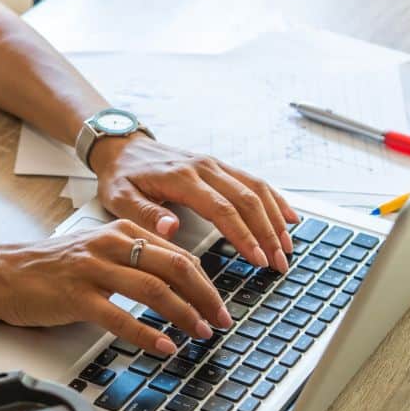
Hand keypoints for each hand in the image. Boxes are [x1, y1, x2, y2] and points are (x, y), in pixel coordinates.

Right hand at [0, 219, 232, 354]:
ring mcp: (93, 269)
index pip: (178, 253)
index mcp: (121, 231)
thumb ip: (135, 258)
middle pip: (174, 268)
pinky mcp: (76, 296)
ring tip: (199, 334)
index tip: (220, 304)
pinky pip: (120, 316)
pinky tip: (163, 346)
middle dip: (205, 297)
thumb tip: (179, 280)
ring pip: (153, 290)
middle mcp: (110, 245)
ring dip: (183, 315)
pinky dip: (147, 333)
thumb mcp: (99, 250)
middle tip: (221, 321)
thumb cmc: (53, 267)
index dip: (207, 281)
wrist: (5, 273)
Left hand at [88, 134, 299, 272]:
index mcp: (181, 178)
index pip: (222, 209)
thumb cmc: (121, 176)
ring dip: (275, 219)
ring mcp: (214, 164)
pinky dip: (274, 199)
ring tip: (288, 248)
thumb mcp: (120, 198)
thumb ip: (145, 215)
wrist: (122, 146)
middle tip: (279, 264)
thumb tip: (171, 229)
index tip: (258, 259)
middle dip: (268, 234)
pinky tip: (289, 218)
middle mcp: (204, 167)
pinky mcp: (219, 166)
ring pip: (255, 189)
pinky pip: (253, 181)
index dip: (243, 235)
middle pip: (246, 200)